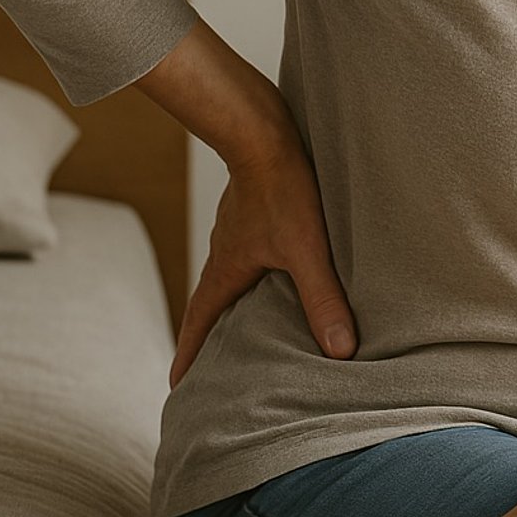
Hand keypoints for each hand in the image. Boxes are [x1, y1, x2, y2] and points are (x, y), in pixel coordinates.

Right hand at [168, 141, 355, 388]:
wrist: (265, 129)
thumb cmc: (284, 188)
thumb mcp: (306, 250)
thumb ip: (322, 299)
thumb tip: (339, 350)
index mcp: (226, 271)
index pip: (199, 324)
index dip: (190, 357)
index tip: (177, 386)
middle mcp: (224, 253)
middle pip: (211, 305)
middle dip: (210, 337)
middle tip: (210, 365)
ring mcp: (236, 230)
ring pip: (231, 277)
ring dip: (233, 302)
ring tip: (246, 321)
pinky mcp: (252, 208)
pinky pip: (247, 250)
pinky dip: (254, 271)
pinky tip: (275, 268)